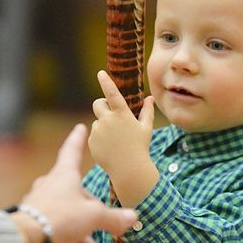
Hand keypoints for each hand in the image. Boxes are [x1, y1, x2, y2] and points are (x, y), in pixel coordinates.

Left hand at [16, 123, 137, 242]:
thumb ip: (114, 218)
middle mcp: (52, 189)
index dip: (78, 140)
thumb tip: (134, 217)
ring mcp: (43, 210)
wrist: (25, 239)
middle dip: (99, 225)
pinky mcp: (37, 230)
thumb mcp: (94, 216)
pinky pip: (60, 241)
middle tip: (114, 237)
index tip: (80, 128)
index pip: (72, 151)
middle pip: (81, 203)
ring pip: (72, 227)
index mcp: (64, 176)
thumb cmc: (61, 217)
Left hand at [89, 70, 158, 206]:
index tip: (101, 73)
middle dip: (102, 105)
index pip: (112, 93)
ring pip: (97, 121)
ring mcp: (97, 131)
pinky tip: (110, 148)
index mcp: (121, 114)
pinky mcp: (92, 141)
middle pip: (98, 104)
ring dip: (104, 126)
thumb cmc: (140, 147)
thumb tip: (150, 98)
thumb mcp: (146, 128)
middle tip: (111, 114)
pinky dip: (100, 139)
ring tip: (116, 140)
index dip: (106, 82)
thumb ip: (147, 111)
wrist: (129, 170)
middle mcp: (107, 120)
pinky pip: (94, 135)